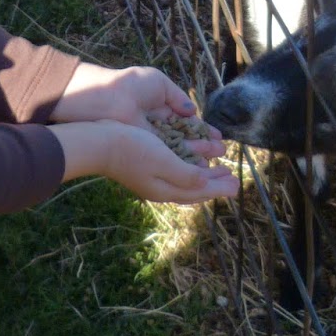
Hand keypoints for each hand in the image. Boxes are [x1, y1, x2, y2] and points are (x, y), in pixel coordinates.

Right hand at [51, 121, 237, 205]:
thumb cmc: (132, 150)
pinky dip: (188, 167)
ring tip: (218, 168)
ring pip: (184, 179)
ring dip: (203, 174)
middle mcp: (160, 187)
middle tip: (232, 179)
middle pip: (193, 188)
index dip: (219, 188)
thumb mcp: (164, 162)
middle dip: (214, 183)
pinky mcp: (145, 166)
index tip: (237, 186)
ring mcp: (151, 178)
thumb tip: (205, 183)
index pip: (199, 192)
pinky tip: (190, 160)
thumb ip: (186, 175)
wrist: (99, 143)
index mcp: (166, 189)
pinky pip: (174, 171)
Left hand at [53, 62, 226, 157]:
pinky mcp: (146, 149)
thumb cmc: (130, 85)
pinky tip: (198, 167)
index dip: (202, 129)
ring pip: (179, 149)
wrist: (107, 99)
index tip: (218, 136)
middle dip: (204, 145)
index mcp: (160, 107)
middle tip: (221, 151)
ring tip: (215, 161)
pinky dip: (183, 161)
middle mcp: (157, 125)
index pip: (186, 121)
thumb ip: (177, 98)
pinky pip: (169, 157)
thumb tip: (192, 111)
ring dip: (197, 154)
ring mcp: (151, 138)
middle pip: (185, 138)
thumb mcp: (159, 83)